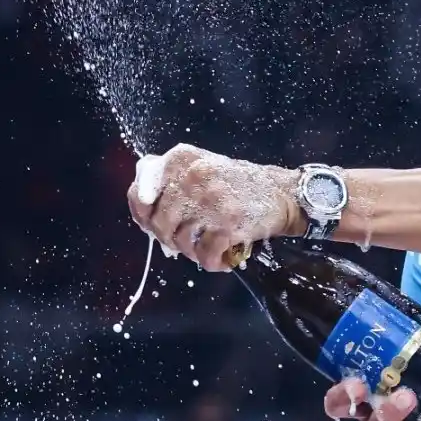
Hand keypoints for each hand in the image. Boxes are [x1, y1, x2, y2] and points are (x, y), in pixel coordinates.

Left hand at [126, 143, 298, 270]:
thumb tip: (140, 199)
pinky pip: (204, 254)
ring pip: (179, 240)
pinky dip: (211, 262)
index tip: (151, 223)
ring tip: (204, 248)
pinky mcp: (229, 224)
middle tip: (181, 242)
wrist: (280, 193)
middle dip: (167, 238)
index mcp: (182, 158)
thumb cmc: (235, 183)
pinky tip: (221, 258)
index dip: (142, 213)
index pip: (141, 190)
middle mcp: (195, 175)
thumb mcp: (200, 166)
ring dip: (190, 252)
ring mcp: (212, 200)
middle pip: (158, 221)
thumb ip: (167, 176)